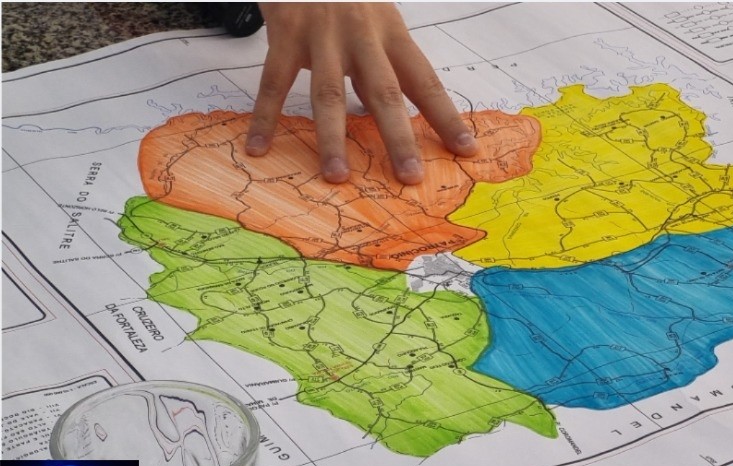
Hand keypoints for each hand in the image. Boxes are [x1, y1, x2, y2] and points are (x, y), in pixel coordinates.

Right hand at [246, 3, 478, 184]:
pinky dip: (265, 117)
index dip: (447, 118)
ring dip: (332, 138)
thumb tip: (393, 117)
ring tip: (336, 176)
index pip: (425, 82)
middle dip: (399, 138)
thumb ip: (385, 60)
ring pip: (329, 93)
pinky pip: (273, 82)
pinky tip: (258, 147)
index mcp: (392, 33)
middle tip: (410, 176)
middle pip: (384, 92)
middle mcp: (362, 35)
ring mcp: (322, 34)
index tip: (467, 150)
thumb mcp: (376, 16)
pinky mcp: (285, 32)